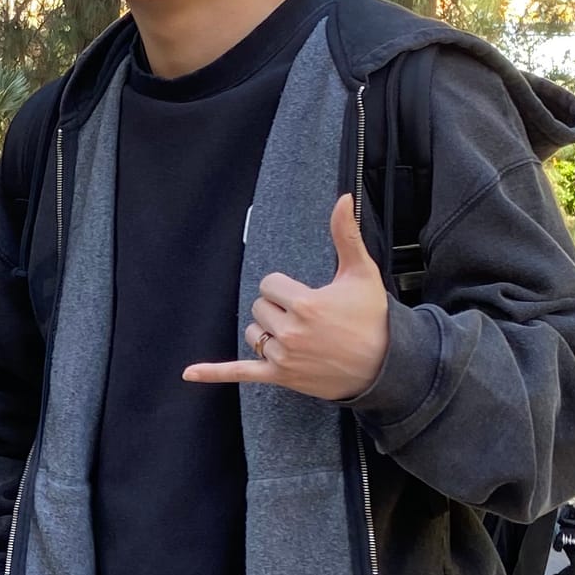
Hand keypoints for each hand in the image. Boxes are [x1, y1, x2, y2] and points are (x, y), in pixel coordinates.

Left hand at [183, 194, 390, 401]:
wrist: (384, 367)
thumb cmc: (373, 318)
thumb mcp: (361, 273)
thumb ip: (346, 234)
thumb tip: (343, 198)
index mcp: (305, 304)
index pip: (268, 284)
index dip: (285, 287)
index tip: (309, 296)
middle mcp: (290, 332)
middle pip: (259, 306)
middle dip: (278, 308)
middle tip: (309, 318)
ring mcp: (283, 357)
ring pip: (252, 333)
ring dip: (267, 331)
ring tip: (299, 336)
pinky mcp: (280, 377)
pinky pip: (241, 371)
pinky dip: (214, 372)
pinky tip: (189, 373)